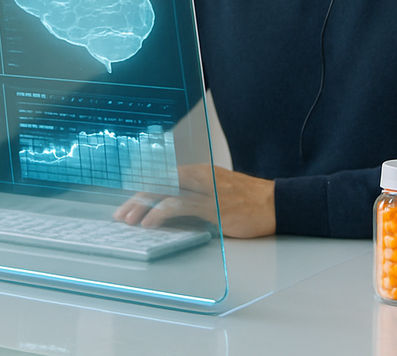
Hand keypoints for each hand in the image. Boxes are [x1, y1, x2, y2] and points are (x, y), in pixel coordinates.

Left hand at [113, 164, 275, 238]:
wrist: (275, 202)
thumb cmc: (247, 201)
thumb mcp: (216, 193)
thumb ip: (195, 198)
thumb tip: (171, 212)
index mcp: (198, 172)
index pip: (162, 178)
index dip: (142, 191)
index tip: (128, 204)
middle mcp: (198, 176)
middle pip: (158, 183)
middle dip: (136, 199)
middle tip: (120, 214)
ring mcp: (204, 190)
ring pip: (164, 192)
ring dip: (142, 206)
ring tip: (129, 220)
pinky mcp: (212, 205)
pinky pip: (180, 206)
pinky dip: (160, 213)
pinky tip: (149, 223)